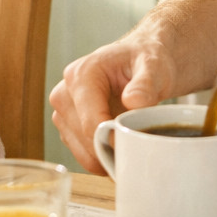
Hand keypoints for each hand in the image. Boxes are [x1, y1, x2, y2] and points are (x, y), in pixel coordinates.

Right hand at [49, 31, 176, 173]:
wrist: (139, 60)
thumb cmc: (144, 60)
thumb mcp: (153, 66)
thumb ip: (145, 84)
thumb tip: (133, 102)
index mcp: (80, 75)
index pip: (90, 123)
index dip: (114, 140)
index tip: (136, 145)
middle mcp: (64, 93)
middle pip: (85, 139)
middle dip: (113, 148)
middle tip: (140, 145)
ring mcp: (63, 111)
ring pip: (82, 150)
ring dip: (107, 155)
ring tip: (132, 142)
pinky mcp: (67, 125)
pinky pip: (82, 153)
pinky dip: (102, 157)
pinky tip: (120, 146)